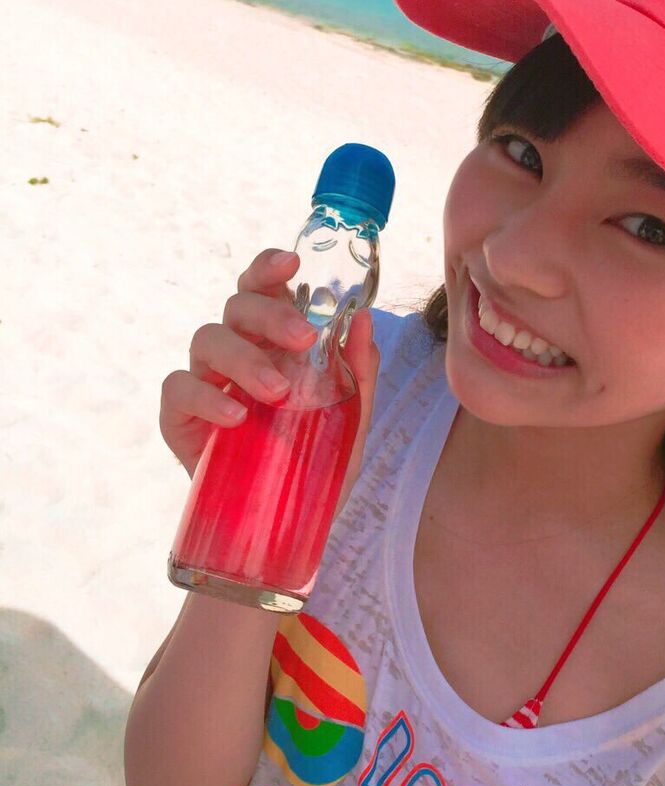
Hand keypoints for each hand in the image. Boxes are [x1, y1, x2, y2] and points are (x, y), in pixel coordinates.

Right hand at [160, 249, 380, 491]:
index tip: (293, 262)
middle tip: (303, 339)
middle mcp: (237, 352)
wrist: (290, 523)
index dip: (270, 266)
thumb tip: (365, 319)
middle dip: (270, 314)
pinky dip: (206, 397)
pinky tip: (236, 418)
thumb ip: (359, 371)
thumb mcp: (351, 419)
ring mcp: (206, 381)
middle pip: (237, 305)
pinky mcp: (180, 417)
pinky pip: (179, 388)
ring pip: (207, 338)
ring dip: (245, 358)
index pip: (264, 288)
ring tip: (278, 394)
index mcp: (274, 342)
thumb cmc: (317, 463)